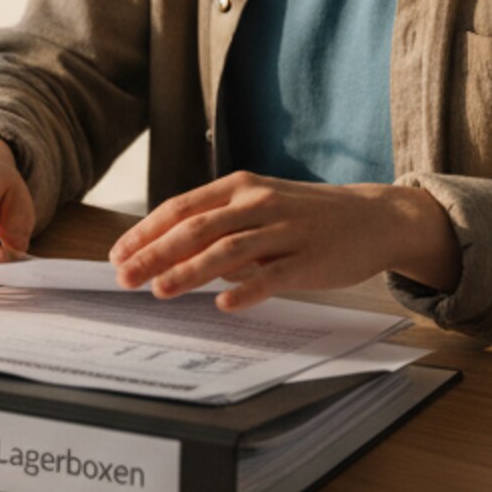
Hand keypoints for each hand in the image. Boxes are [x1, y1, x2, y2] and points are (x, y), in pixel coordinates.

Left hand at [107, 172, 459, 311]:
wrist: (373, 217)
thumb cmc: (307, 214)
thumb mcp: (259, 205)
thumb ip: (219, 225)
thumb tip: (172, 254)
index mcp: (240, 186)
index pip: (181, 208)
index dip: (146, 231)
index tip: (118, 254)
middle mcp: (258, 203)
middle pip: (196, 229)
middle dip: (154, 254)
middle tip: (124, 278)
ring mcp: (284, 230)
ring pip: (227, 251)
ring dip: (190, 271)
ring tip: (160, 291)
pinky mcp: (309, 260)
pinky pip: (272, 276)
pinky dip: (246, 290)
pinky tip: (223, 305)